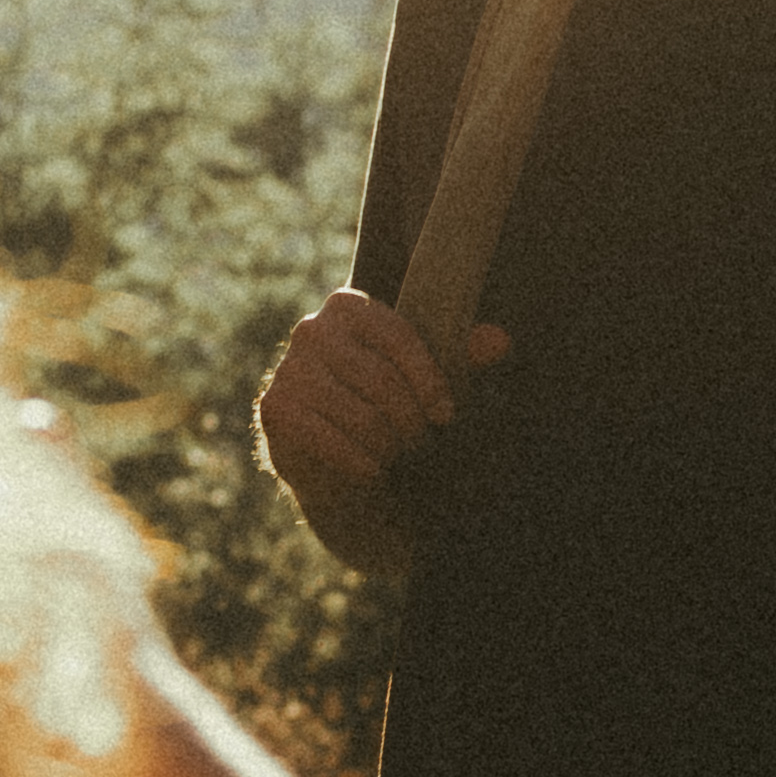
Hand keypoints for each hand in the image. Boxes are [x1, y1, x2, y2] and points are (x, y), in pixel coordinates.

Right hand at [255, 285, 504, 510]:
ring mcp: (288, 369)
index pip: (399, 336)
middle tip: (420, 443)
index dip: (429, 380)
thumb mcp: (427, 377)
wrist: (333, 455)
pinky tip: (372, 470)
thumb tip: (499, 341)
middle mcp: (312, 329)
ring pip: (360, 416)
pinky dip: (360, 462)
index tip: (446, 415)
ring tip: (397, 455)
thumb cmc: (386, 405)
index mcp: (349, 306)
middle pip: (380, 380)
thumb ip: (464, 356)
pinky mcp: (275, 409)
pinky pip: (330, 440)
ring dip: (389, 446)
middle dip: (410, 421)